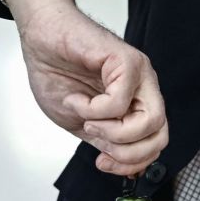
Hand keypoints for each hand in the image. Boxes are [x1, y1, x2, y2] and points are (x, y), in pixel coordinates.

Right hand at [0, 0, 167, 175]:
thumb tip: (122, 162)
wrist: (39, 37)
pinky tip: (78, 100)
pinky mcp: (126, 60)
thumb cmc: (56, 71)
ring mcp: (139, 74)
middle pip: (160, 135)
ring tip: (86, 118)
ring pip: (150, 121)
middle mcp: (143, 89)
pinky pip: (121, 100)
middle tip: (96, 139)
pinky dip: (95, 110)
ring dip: (113, 131)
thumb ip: (105, 140)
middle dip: (127, 152)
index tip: (102, 162)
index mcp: (136, 104)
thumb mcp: (80, 122)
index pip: (155, 143)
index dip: (132, 163)